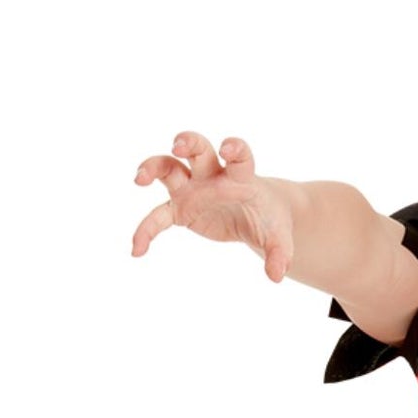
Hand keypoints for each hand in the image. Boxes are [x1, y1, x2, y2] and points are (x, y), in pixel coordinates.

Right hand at [131, 131, 296, 280]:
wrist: (261, 217)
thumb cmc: (272, 220)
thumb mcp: (281, 239)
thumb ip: (280, 254)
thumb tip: (276, 275)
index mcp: (242, 176)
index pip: (239, 156)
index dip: (234, 149)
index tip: (228, 149)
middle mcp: (213, 175)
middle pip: (198, 148)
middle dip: (187, 142)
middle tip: (178, 146)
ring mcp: (194, 188)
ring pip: (168, 168)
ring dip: (153, 167)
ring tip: (139, 179)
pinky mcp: (182, 208)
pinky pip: (158, 216)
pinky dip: (146, 230)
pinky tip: (137, 249)